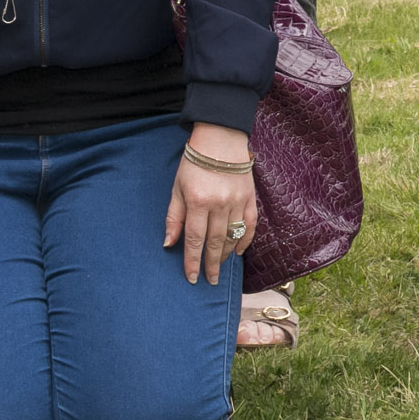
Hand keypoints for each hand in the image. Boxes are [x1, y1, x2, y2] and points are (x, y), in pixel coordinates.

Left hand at [165, 137, 261, 287]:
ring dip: (226, 254)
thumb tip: (168, 243)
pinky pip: (250, 224)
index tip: (191, 277)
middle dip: (211, 264)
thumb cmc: (194, 163)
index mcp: (197, 202)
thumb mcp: (177, 188)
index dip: (192, 261)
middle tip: (209, 280)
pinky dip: (246, 240)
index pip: (193, 239)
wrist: (220, 139)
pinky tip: (240, 250)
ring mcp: (237, 201)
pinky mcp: (249, 197)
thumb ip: (174, 217)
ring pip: (233, 236)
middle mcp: (219, 204)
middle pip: (215, 242)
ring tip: (220, 266)